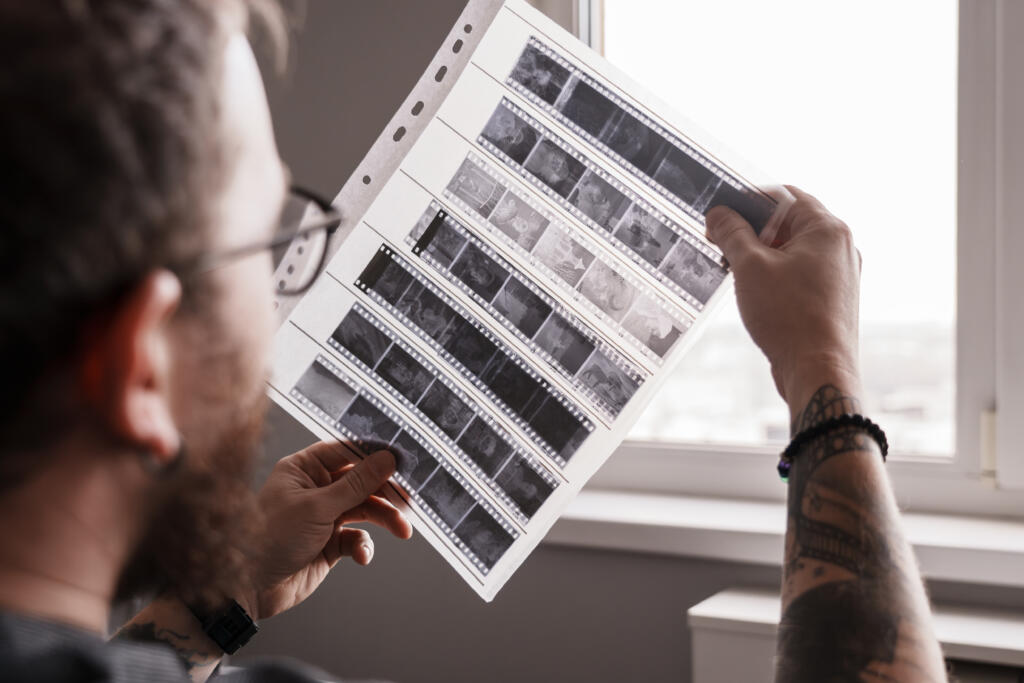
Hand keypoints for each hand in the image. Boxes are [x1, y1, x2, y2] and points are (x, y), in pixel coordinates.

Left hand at [241, 443, 412, 619]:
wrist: (250, 587)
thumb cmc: (270, 538)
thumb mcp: (317, 506)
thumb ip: (356, 484)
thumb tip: (386, 459)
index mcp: (303, 469)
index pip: (345, 452)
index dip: (373, 455)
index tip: (401, 460)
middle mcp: (314, 489)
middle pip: (360, 482)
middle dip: (385, 493)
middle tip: (408, 501)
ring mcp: (323, 516)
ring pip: (364, 509)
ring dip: (384, 519)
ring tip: (402, 529)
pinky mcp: (329, 543)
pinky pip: (356, 538)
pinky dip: (363, 546)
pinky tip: (361, 556)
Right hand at [705, 187, 861, 419]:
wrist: (818, 371)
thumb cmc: (789, 317)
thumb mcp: (749, 267)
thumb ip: (732, 234)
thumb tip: (718, 214)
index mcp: (827, 229)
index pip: (785, 195)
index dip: (749, 199)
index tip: (721, 212)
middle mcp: (840, 248)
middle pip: (789, 222)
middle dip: (752, 229)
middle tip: (719, 241)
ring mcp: (839, 274)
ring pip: (793, 249)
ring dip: (760, 253)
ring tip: (732, 268)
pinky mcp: (831, 298)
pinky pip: (799, 273)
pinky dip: (774, 273)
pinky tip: (752, 290)